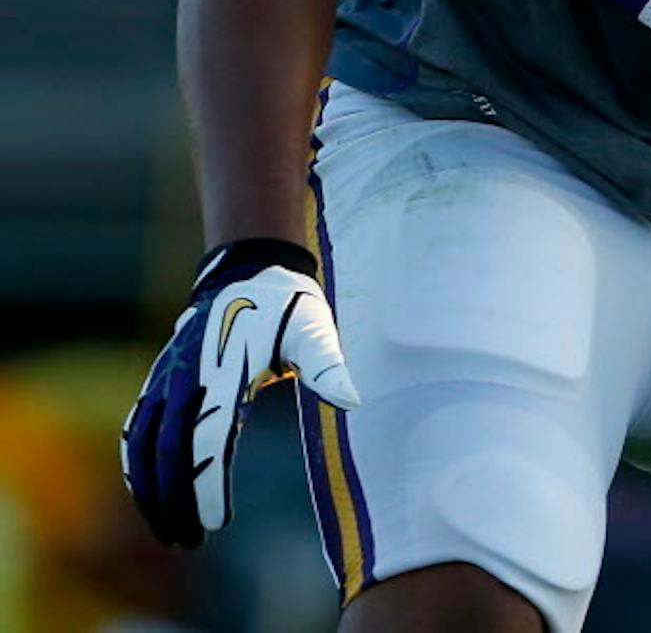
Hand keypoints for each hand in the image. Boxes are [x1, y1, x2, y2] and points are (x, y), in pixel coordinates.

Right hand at [121, 238, 359, 546]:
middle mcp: (187, 376)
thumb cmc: (288, 306)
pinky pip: (136, 427)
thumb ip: (329, 366)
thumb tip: (353, 401)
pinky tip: (147, 492)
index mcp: (225, 370)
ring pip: (142, 444)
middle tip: (189, 542)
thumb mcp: (315, 329)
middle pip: (167, 450)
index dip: (206, 484)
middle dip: (173, 500)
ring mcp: (167, 377)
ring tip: (168, 530)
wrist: (247, 270)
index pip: (208, 438)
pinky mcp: (159, 379)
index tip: (214, 523)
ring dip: (148, 490)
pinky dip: (134, 464)